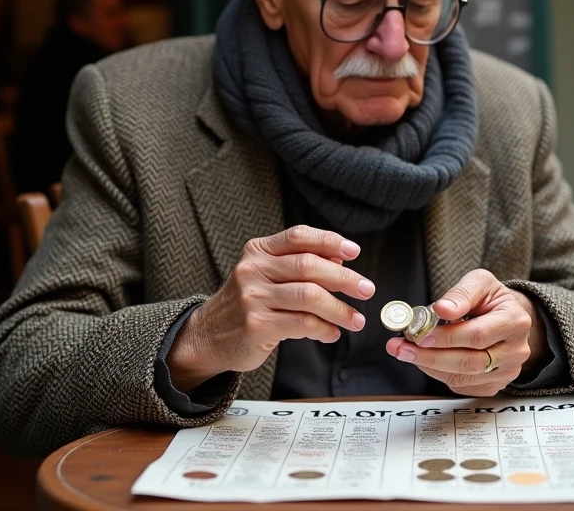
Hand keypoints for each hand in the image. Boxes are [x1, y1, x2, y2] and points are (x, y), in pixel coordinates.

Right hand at [167, 225, 373, 390]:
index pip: (298, 236)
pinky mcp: (257, 326)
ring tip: (356, 320)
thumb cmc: (246, 304)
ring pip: (310, 297)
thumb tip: (340, 260)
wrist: (207, 336)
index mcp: (258, 251)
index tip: (354, 251)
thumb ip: (298, 265)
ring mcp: (253, 298)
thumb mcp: (265, 276)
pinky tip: (332, 333)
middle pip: (309, 266)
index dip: (329, 241)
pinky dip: (324, 329)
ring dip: (340, 309)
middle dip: (344, 278)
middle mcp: (253, 270)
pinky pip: (303, 324)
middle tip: (366, 289)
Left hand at [385, 269, 546, 395]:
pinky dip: (439, 374)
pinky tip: (425, 360)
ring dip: (429, 366)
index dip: (447, 338)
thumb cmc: (493, 299)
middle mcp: (515, 350)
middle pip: (470, 362)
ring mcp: (507, 372)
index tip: (420, 334)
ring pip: (463, 378)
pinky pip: (462, 386)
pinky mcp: (494, 384)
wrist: (509, 316)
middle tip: (402, 347)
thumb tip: (443, 309)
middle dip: (430, 356)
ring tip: (406, 352)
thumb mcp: (480, 282)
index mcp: (514, 321)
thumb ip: (461, 293)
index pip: (478, 335)